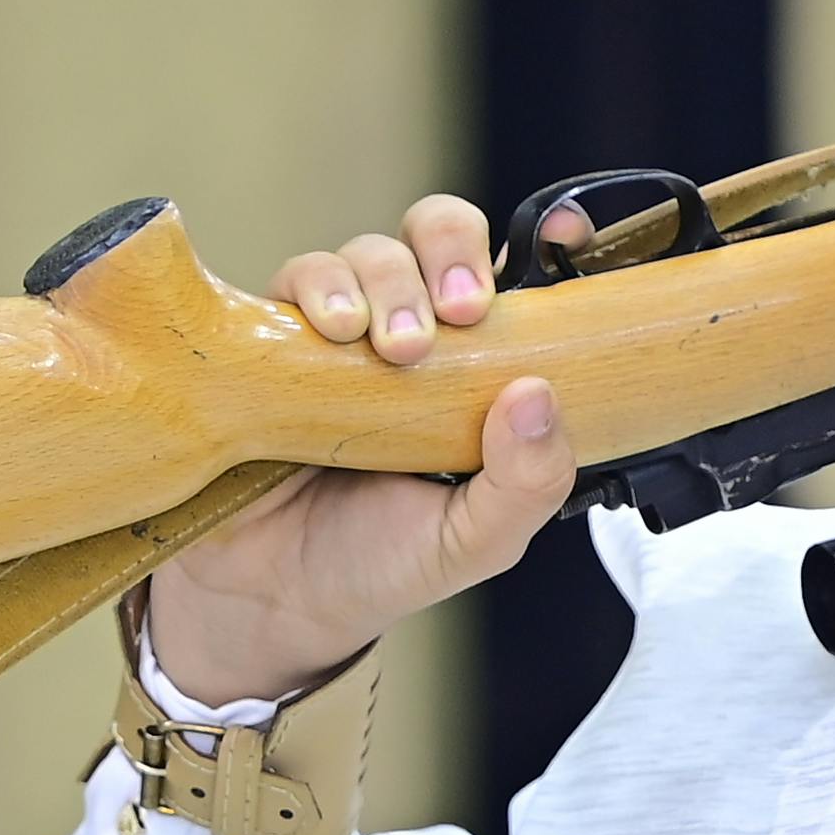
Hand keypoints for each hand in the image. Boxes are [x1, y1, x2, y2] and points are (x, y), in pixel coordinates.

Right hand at [136, 192, 587, 706]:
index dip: (545, 238)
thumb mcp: (476, 540)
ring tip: (391, 350)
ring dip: (386, 282)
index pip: (516, 276)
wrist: (274, 600)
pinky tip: (332, 332)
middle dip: (450, 252)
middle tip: (460, 312)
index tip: (564, 236)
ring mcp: (339, 330)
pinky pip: (292, 282)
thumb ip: (527, 484)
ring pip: (365, 253)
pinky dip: (317, 290)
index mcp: (477, 366)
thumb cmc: (385, 559)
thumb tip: (537, 395)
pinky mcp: (270, 339)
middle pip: (434, 233)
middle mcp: (410, 331)